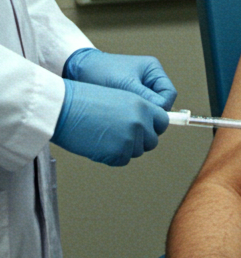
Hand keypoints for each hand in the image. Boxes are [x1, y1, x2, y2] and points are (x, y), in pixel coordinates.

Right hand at [52, 79, 169, 164]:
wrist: (60, 107)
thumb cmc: (82, 100)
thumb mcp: (118, 97)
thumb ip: (136, 111)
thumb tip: (148, 127)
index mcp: (142, 105)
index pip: (163, 121)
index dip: (153, 127)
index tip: (145, 129)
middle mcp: (140, 122)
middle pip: (152, 141)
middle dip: (139, 141)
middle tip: (117, 135)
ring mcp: (130, 138)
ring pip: (137, 152)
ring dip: (123, 148)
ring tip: (103, 135)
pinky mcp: (118, 153)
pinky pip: (122, 160)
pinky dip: (111, 156)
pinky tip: (97, 144)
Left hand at [63, 48, 176, 109]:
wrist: (77, 69)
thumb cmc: (100, 71)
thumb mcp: (125, 85)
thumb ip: (146, 98)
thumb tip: (162, 114)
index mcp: (153, 70)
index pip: (169, 93)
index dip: (162, 106)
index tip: (148, 114)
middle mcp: (150, 79)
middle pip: (162, 102)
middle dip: (151, 110)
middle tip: (137, 117)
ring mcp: (141, 88)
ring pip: (151, 108)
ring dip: (141, 113)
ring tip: (126, 113)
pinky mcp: (130, 96)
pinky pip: (139, 109)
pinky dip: (133, 114)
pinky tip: (122, 115)